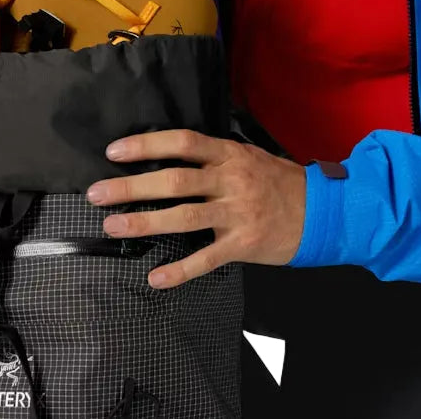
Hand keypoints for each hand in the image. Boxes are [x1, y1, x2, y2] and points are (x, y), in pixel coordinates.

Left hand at [84, 129, 307, 289]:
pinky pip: (207, 259)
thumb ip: (213, 157)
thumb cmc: (279, 181)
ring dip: (145, 222)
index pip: (182, 142)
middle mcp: (230, 180)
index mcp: (228, 154)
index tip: (114, 151)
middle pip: (174, 179)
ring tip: (113, 226)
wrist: (323, 211)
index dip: (146, 145)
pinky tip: (155, 278)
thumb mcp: (248, 156)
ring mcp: (237, 213)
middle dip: (131, 187)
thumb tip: (170, 154)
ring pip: (184, 216)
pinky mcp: (244, 245)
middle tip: (97, 193)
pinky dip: (180, 270)